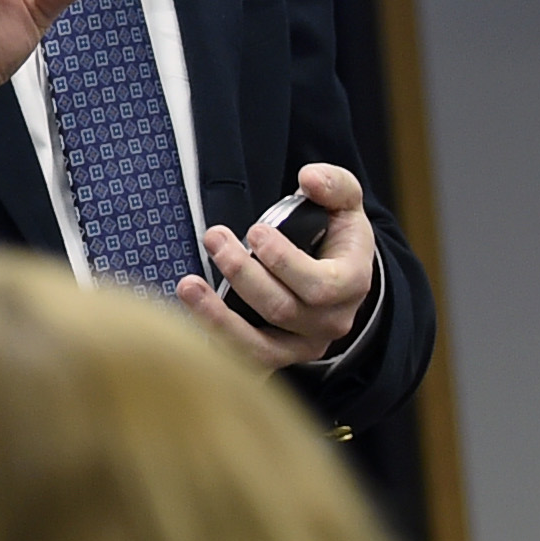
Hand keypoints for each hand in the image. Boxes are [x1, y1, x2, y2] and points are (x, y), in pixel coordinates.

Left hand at [176, 162, 378, 371]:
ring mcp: (302, 346)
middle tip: (214, 238)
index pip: (319, 285)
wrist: (337, 274)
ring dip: (219, 317)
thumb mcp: (346, 203)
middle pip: (282, 309)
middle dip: (243, 273)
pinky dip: (216, 341)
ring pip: (259, 347)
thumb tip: (309, 179)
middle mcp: (330, 322)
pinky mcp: (276, 357)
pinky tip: (192, 315)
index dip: (284, 261)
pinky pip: (244, 361)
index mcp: (351, 285)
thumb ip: (334, 184)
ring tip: (188, 285)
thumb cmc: (336, 235)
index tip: (255, 231)